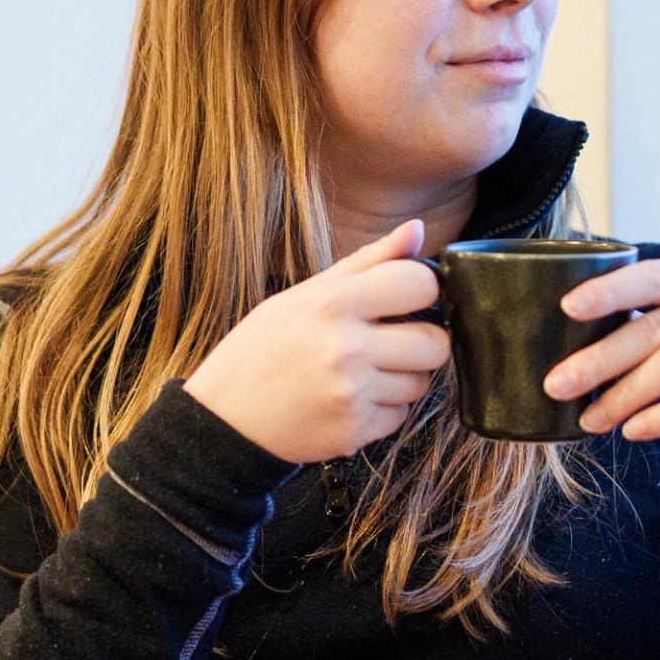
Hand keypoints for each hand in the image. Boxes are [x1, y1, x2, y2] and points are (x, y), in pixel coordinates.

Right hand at [182, 222, 452, 463]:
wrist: (224, 419)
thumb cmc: (263, 349)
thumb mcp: (305, 294)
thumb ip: (368, 261)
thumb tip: (417, 229)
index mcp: (333, 303)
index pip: (421, 284)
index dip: (421, 290)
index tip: (405, 300)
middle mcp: (346, 347)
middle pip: (435, 343)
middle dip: (420, 342)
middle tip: (390, 343)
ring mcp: (351, 392)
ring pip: (420, 383)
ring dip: (401, 378)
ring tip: (362, 374)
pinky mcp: (354, 430)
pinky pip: (400, 415)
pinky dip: (383, 409)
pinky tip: (350, 400)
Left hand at [544, 256, 659, 472]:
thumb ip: (657, 328)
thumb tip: (575, 346)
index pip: (654, 274)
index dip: (609, 289)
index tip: (566, 308)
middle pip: (658, 327)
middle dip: (600, 358)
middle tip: (558, 384)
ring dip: (625, 395)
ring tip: (592, 419)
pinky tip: (634, 431)